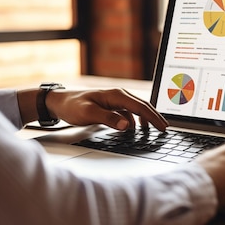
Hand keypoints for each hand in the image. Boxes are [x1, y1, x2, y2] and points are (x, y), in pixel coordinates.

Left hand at [46, 88, 168, 130]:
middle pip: (142, 106)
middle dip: (155, 117)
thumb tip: (127, 125)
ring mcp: (116, 100)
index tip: (163, 127)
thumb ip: (108, 119)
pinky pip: (129, 113)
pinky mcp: (112, 106)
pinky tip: (137, 128)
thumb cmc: (72, 106)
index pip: (140, 107)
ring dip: (147, 119)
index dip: (153, 118)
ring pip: (137, 109)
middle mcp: (118, 95)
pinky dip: (137, 120)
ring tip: (155, 130)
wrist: (58, 102)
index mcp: (116, 95)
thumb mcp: (89, 113)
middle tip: (165, 129)